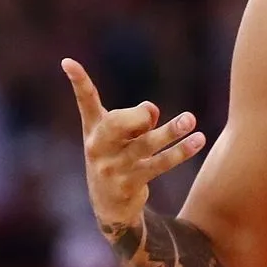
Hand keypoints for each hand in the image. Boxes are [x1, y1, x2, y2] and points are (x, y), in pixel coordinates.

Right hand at [62, 58, 206, 228]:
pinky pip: (160, 163)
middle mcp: (99, 147)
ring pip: (146, 144)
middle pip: (117, 124)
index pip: (85, 101)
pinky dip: (181, 151)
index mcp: (94, 129)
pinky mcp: (129, 183)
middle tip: (153, 114)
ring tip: (190, 119)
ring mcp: (113, 167)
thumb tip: (152, 111)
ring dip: (170, 131)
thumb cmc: (118, 157)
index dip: (78, 82)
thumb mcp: (122, 137)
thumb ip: (135, 118)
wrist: (110, 205)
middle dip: (138, 117)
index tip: (68, 61)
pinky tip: (199, 140)